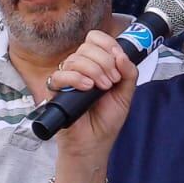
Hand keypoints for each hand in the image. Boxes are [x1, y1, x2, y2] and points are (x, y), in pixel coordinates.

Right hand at [50, 30, 139, 161]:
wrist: (95, 143)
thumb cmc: (106, 120)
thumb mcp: (126, 94)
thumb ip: (128, 73)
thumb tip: (122, 55)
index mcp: (95, 64)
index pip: (95, 39)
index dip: (107, 44)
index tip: (118, 59)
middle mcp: (79, 68)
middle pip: (86, 47)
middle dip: (105, 62)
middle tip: (112, 81)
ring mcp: (66, 79)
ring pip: (75, 59)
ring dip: (94, 71)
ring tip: (103, 88)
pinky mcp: (55, 92)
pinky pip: (59, 75)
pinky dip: (76, 78)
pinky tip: (87, 87)